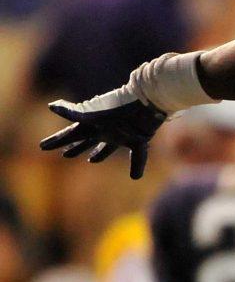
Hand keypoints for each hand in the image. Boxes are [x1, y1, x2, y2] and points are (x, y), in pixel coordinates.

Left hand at [39, 87, 166, 178]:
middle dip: (76, 149)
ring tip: (44, 146)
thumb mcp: (139, 144)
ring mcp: (94, 121)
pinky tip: (52, 106)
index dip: (98, 155)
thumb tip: (135, 178)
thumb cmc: (143, 122)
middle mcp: (103, 129)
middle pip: (86, 141)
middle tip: (66, 155)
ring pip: (73, 133)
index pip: (103, 149)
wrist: (144, 103)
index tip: (91, 160)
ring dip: (59, 140)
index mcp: (114, 136)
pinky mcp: (87, 112)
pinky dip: (62, 109)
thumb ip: (137, 161)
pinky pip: (71, 111)